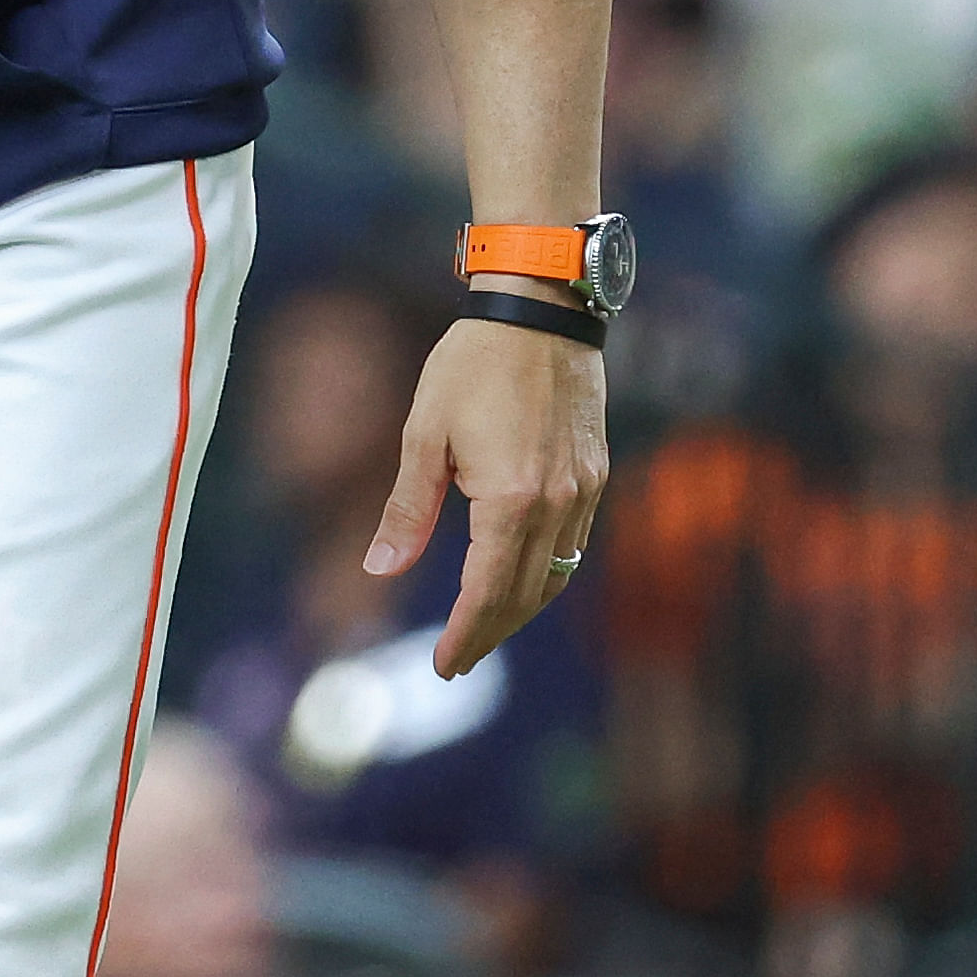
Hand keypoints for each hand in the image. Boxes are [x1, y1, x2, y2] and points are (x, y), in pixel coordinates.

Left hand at [365, 306, 610, 680]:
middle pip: (524, 596)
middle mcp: (557, 505)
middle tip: (457, 660)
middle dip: (489, 633)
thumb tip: (380, 569)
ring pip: (556, 577)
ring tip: (484, 626)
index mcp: (511, 500)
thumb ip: (408, 508)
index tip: (444, 666)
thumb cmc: (474, 362)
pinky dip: (548, 575)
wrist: (543, 310)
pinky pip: (575, 546)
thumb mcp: (425, 433)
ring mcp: (584, 492)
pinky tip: (523, 576)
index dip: (465, 635)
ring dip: (520, 609)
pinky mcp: (596, 474)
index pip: (487, 592)